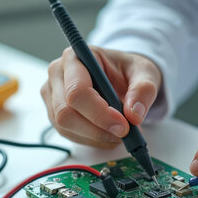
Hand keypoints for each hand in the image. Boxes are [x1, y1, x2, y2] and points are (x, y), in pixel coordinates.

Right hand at [40, 46, 161, 147]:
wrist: (120, 78)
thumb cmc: (127, 71)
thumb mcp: (145, 73)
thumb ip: (143, 90)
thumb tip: (134, 114)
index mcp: (75, 57)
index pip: (77, 90)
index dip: (99, 113)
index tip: (123, 125)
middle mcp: (57, 75)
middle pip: (65, 112)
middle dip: (97, 129)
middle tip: (124, 133)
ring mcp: (52, 96)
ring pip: (65, 127)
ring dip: (95, 136)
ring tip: (119, 132)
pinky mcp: (54, 113)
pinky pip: (68, 134)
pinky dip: (91, 140)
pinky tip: (108, 134)